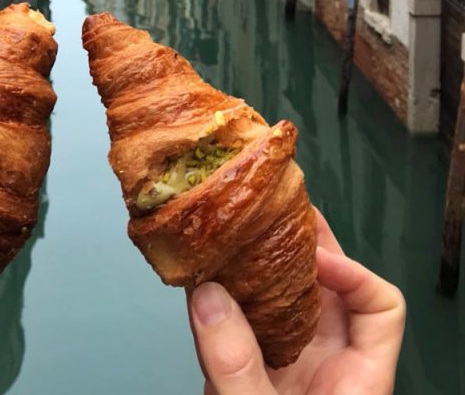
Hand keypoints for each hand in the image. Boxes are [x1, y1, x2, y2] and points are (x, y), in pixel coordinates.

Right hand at [188, 210, 404, 394]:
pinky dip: (223, 290)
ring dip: (258, 260)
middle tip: (271, 208)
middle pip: (329, 286)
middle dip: (300, 244)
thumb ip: (238, 364)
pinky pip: (241, 317)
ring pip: (282, 296)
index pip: (382, 306)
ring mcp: (286, 364)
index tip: (311, 257)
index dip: (354, 273)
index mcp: (356, 379)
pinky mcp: (248, 368)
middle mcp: (326, 363)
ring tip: (235, 225)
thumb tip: (207, 296)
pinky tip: (202, 268)